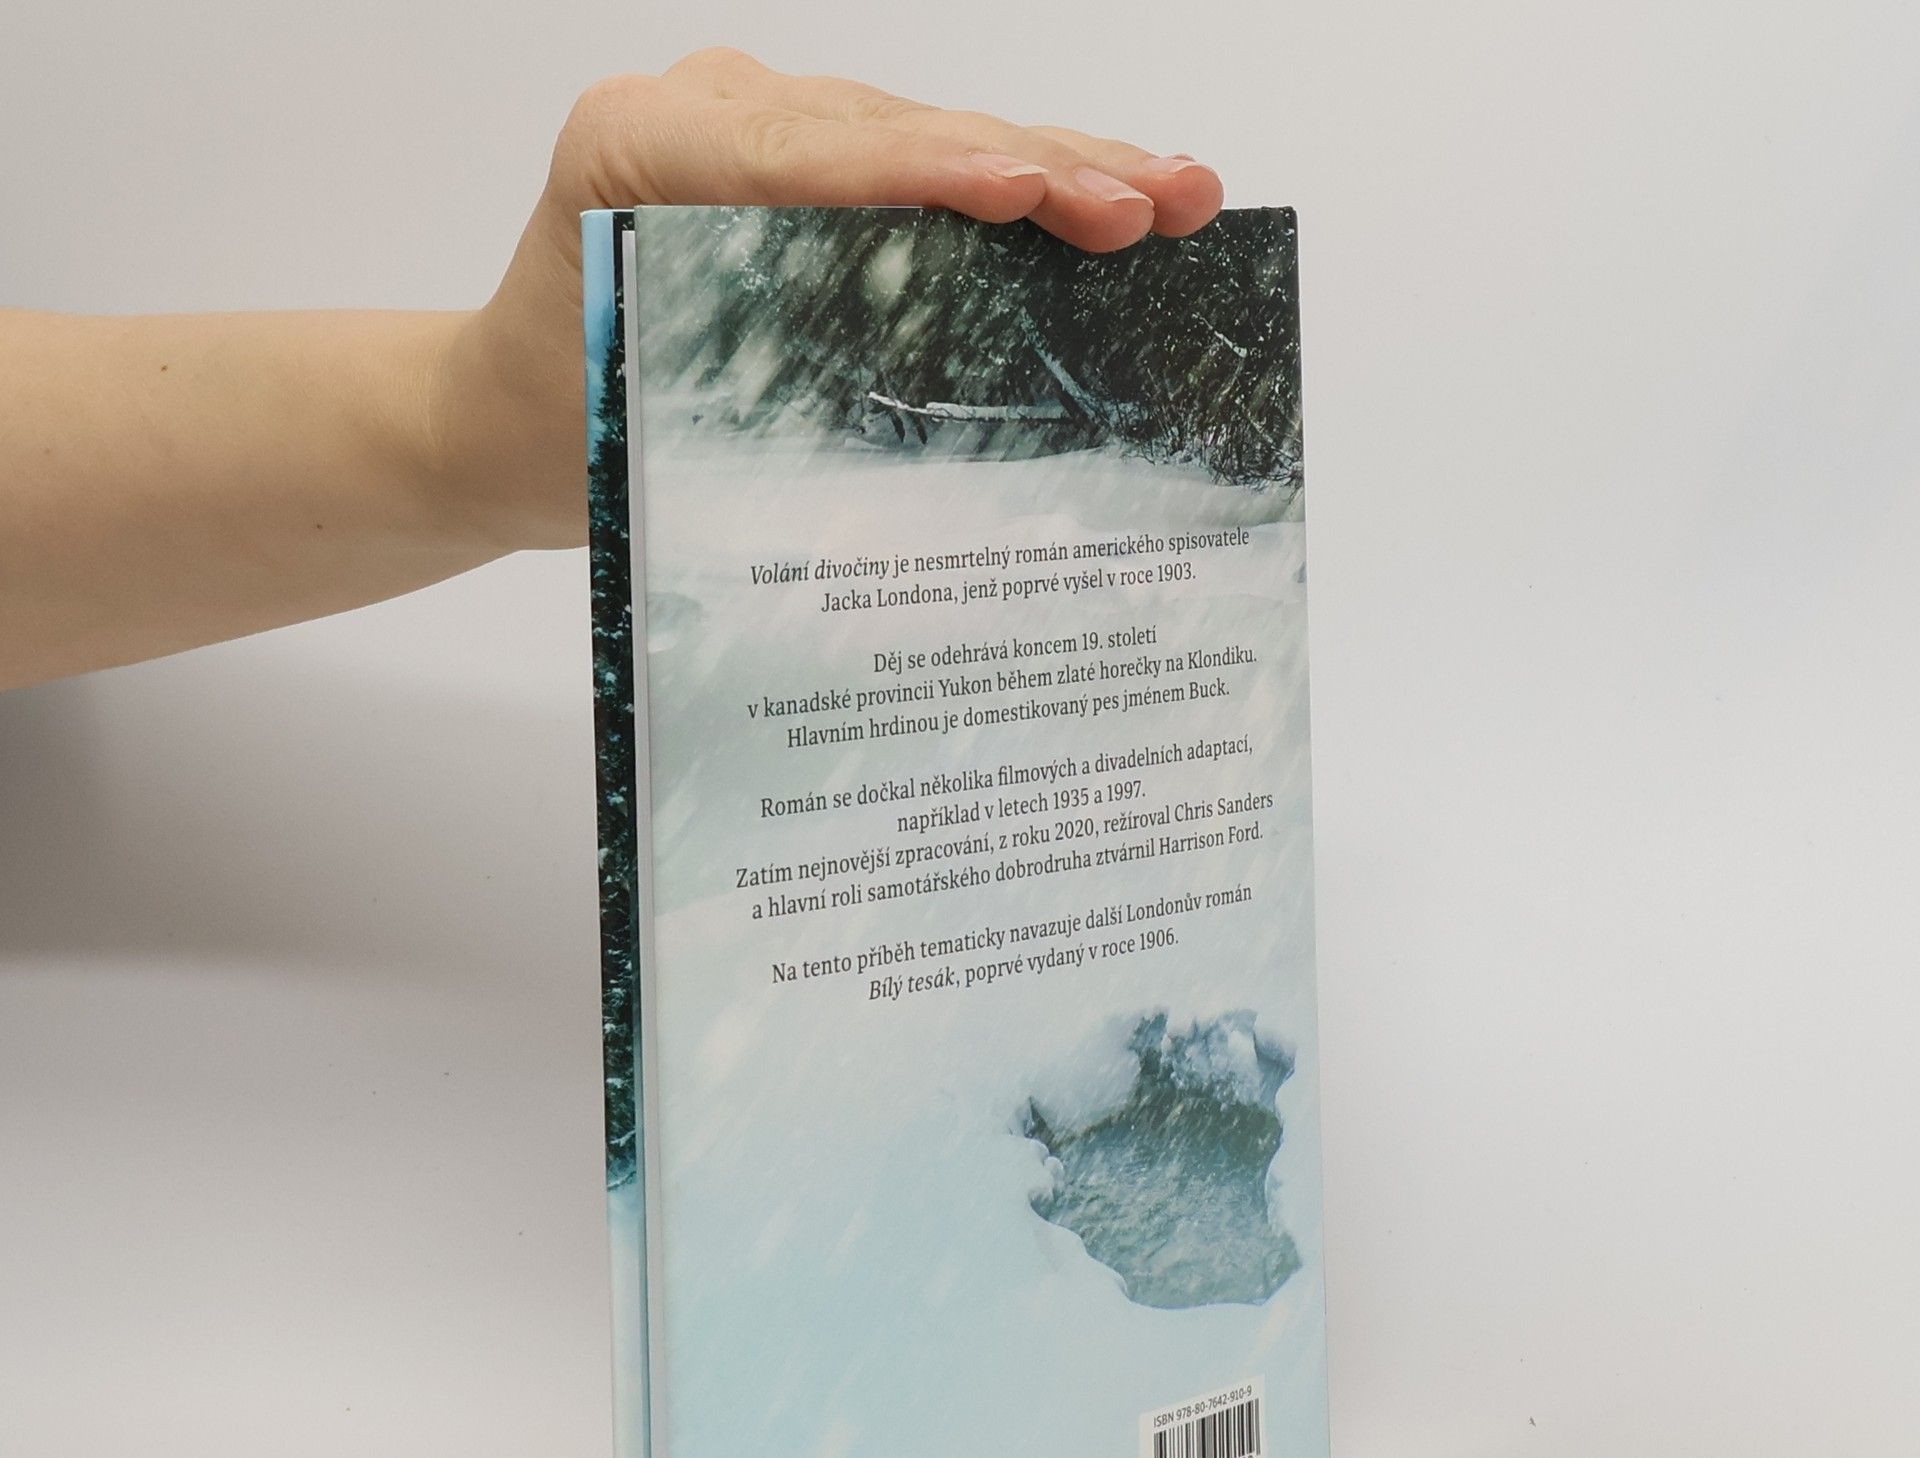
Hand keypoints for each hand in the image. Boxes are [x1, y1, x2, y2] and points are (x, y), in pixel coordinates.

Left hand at [434, 49, 1225, 550]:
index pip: (811, 155)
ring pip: (932, 133)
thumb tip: (928, 406)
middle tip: (1155, 206)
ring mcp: (758, 123)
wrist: (506, 414)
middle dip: (1038, 167)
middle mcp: (705, 111)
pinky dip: (1019, 184)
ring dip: (1061, 165)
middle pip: (898, 128)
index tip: (1026, 194)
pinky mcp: (802, 156)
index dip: (932, 172)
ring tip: (1176, 194)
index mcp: (639, 149)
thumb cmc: (567, 430)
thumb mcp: (647, 421)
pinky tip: (1110, 192)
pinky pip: (923, 159)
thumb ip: (761, 383)